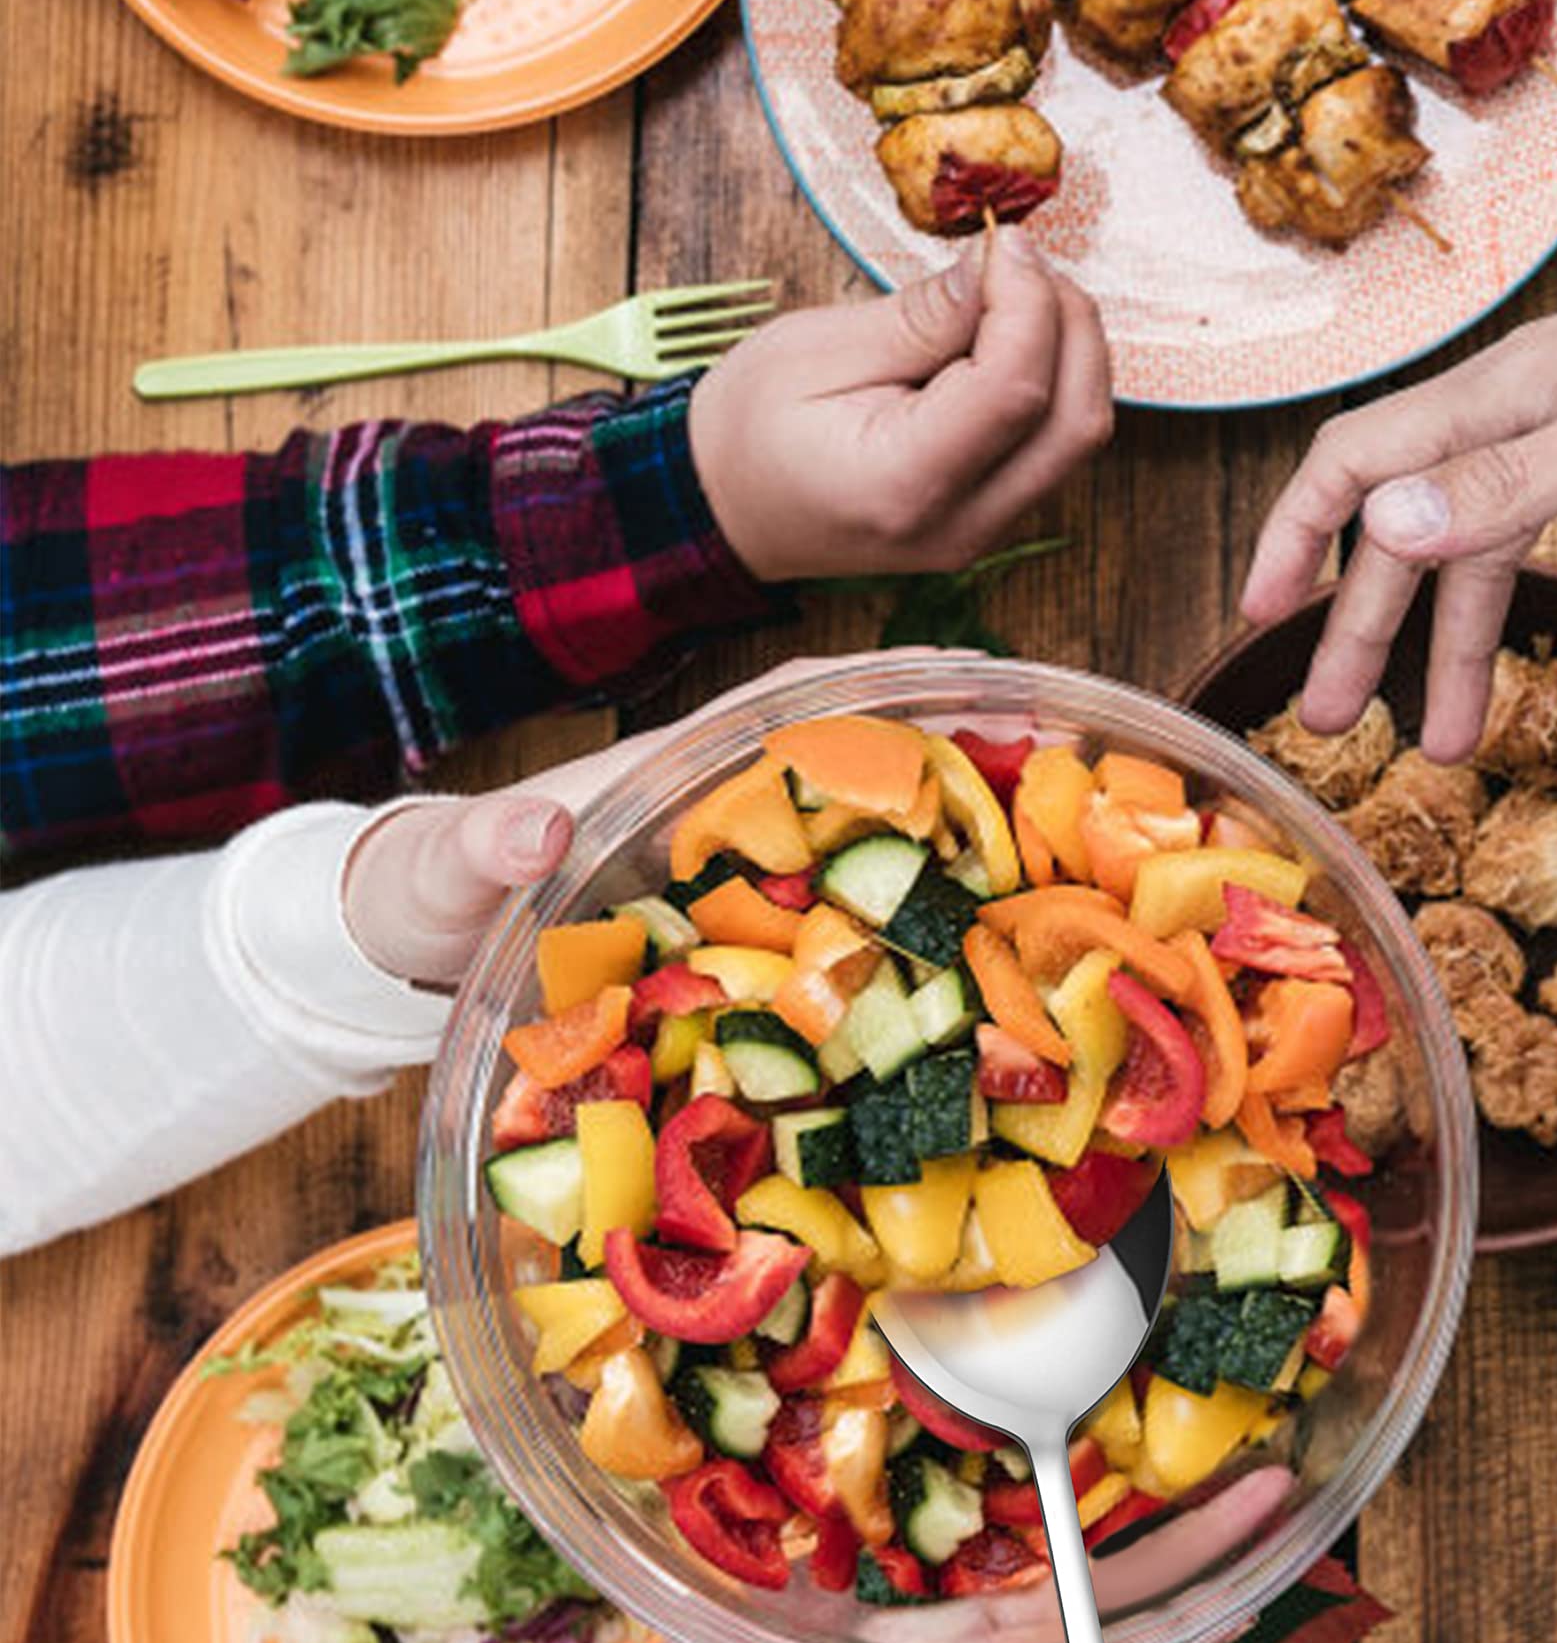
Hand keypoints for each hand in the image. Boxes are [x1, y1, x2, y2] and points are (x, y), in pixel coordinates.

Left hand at [338, 645, 1004, 987]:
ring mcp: (732, 886)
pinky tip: (972, 961)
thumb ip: (485, 845)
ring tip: (1052, 858)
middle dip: (950, 758)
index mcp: (667, 775)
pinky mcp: (736, 950)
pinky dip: (903, 929)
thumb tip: (536, 827)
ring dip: (946, 844)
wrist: (411, 954)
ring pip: (858, 849)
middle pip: (852, 769)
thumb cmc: (430, 895)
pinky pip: (834, 929)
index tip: (966, 680)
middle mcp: (717, 820)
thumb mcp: (447, 869)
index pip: (786, 709)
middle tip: (1059, 765)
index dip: (875, 687)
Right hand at [688, 228, 1112, 583]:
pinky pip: (1057, 445)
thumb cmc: (754, 432)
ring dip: (1070, 350)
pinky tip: (1008, 337)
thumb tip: (996, 268)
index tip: (1004, 241)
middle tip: (1020, 260)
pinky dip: (1054, 381)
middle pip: (1075, 422)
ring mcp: (988, 531)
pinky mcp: (997, 517)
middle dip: (1068, 322)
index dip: (1029, 302)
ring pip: (1079, 436)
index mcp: (906, 484)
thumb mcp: (815, 351)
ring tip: (1013, 292)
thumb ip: (919, 318)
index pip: (1016, 391)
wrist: (733, 512)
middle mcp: (964, 524)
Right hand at [1240, 142, 1556, 763]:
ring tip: (1458, 753)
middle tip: (1336, 723)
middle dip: (1375, 634)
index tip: (1265, 619)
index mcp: (1501, 402)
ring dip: (1481, 660)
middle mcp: (1531, 420)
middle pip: (1425, 537)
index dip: (1301, 538)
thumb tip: (1386, 530)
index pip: (1358, 465)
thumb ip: (1507, 490)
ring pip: (1511, 568)